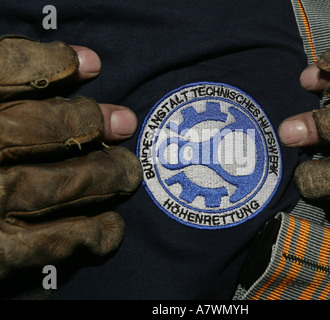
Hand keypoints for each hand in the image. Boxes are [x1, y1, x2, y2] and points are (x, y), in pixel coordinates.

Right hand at [0, 35, 141, 278]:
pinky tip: (111, 225)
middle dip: (88, 123)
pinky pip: (54, 243)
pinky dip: (92, 233)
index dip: (48, 64)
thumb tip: (83, 62)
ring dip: (104, 176)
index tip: (90, 64)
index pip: (2, 72)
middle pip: (36, 130)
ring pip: (56, 185)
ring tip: (127, 172)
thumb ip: (7, 85)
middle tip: (124, 122)